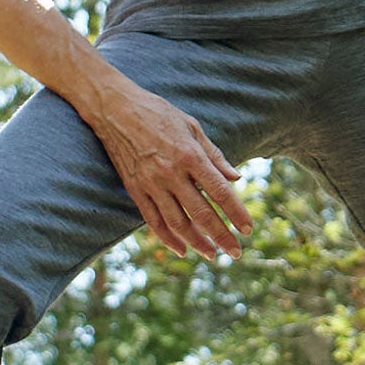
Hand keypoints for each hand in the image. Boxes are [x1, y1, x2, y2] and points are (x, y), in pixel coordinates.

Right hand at [87, 80, 253, 261]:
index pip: (220, 191)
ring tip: (212, 254)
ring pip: (178, 223)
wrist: (116, 109)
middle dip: (221, 236)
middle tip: (236, 253)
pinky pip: (153, 221)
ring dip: (197, 242)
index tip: (248, 229)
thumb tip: (236, 178)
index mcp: (190, 154)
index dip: (236, 213)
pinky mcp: (135, 189)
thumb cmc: (159, 114)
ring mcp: (151, 183)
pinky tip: (182, 249)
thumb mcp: (192, 126)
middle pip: (201, 213)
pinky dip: (168, 238)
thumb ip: (214, 155)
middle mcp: (171, 173)